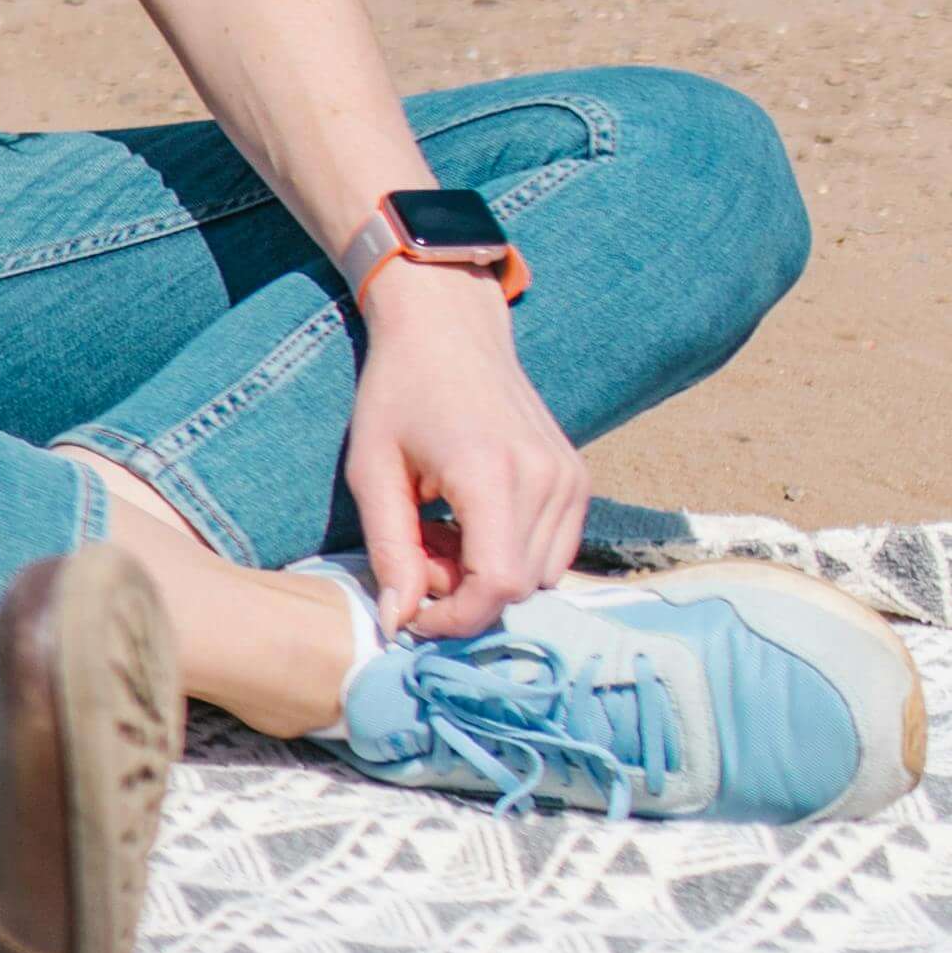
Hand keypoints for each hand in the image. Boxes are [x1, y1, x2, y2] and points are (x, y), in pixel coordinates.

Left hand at [342, 265, 582, 639]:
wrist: (449, 330)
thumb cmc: (398, 393)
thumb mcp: (372, 471)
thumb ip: (389, 550)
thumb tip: (397, 622)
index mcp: (492, 473)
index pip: (499, 585)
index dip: (457, 617)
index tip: (414, 614)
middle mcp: (547, 479)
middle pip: (520, 587)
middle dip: (464, 593)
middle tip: (415, 553)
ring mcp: (572, 479)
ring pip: (541, 574)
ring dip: (487, 576)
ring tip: (439, 532)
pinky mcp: (579, 479)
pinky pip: (555, 550)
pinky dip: (512, 555)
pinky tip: (468, 522)